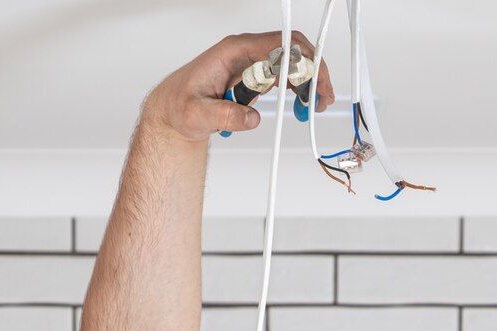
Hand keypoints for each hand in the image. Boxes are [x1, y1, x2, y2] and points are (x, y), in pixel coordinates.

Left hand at [139, 31, 336, 143]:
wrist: (173, 110)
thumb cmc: (180, 105)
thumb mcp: (196, 115)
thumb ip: (224, 115)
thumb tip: (252, 118)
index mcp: (233, 51)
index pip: (277, 45)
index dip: (301, 61)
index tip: (314, 82)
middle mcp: (245, 52)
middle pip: (290, 50)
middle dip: (312, 70)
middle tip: (323, 97)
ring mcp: (250, 62)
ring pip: (290, 62)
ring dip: (307, 81)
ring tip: (316, 105)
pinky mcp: (253, 76)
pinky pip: (282, 76)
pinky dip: (296, 88)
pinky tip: (301, 104)